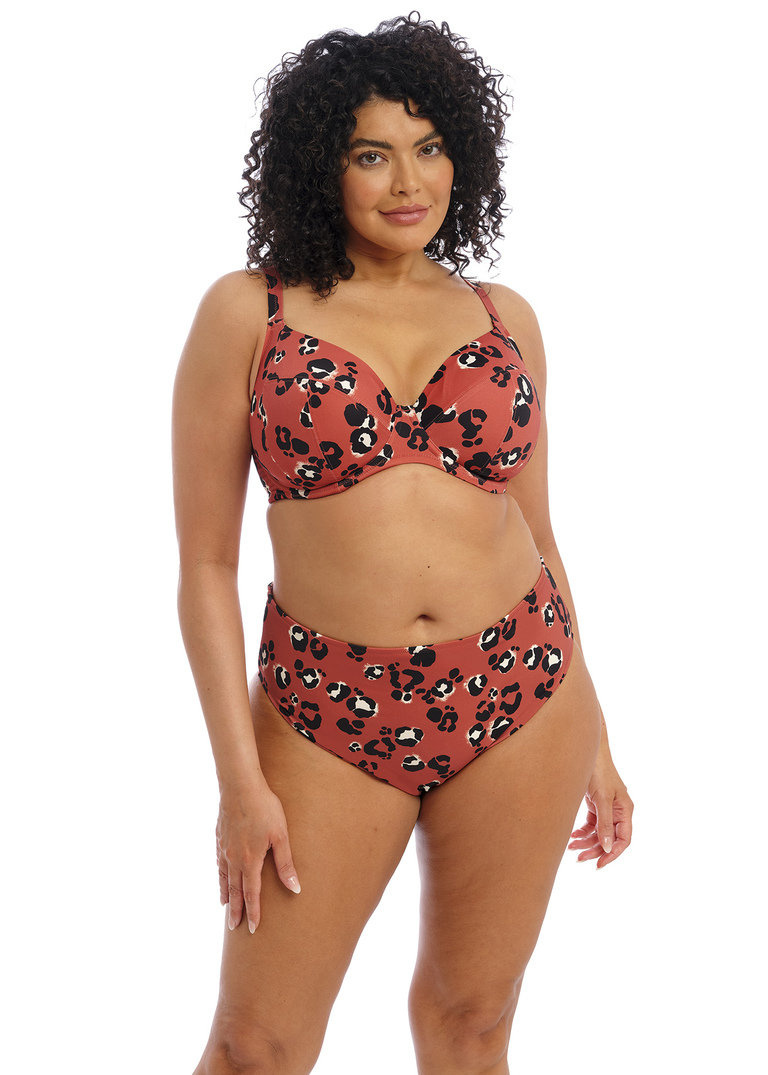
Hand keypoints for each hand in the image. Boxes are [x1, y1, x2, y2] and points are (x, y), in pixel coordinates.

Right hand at [216, 774, 301, 932]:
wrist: (240, 785)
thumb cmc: (265, 808)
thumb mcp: (280, 836)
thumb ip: (286, 863)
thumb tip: (295, 888)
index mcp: (249, 861)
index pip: (251, 894)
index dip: (253, 912)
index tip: (253, 929)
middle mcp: (233, 859)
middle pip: (234, 891)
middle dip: (235, 910)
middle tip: (234, 928)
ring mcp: (224, 848)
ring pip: (224, 878)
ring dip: (226, 894)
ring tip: (225, 907)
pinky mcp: (219, 837)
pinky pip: (219, 863)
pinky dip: (220, 875)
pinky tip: (222, 876)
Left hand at [568, 750, 632, 868]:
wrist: (587, 750)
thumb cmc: (598, 770)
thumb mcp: (602, 798)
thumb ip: (605, 823)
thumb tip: (607, 847)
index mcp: (625, 810)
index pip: (623, 839)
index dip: (613, 854)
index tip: (599, 864)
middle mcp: (618, 811)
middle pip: (609, 838)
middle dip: (595, 850)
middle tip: (580, 859)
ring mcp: (607, 808)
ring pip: (599, 833)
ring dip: (586, 842)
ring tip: (572, 848)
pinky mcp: (596, 804)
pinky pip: (591, 824)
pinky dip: (582, 832)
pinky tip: (573, 836)